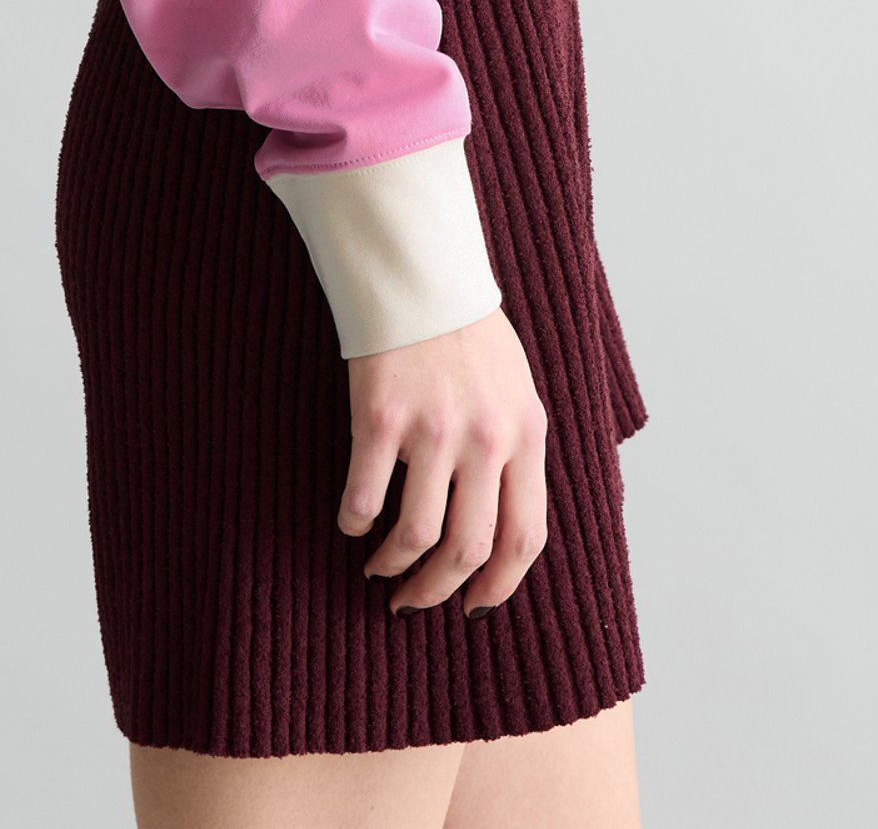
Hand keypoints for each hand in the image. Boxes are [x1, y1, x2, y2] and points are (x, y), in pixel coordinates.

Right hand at [337, 303, 548, 614]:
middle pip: (468, 548)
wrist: (420, 271)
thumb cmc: (467, 332)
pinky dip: (354, 521)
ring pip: (416, 535)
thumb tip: (503, 523)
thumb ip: (515, 450)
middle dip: (438, 591)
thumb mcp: (516, 389)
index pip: (524, 537)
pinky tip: (350, 521)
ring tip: (378, 567)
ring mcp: (433, 429)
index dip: (498, 586)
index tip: (473, 606)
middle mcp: (486, 438)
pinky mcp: (381, 417)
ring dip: (393, 565)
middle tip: (413, 601)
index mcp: (527, 434)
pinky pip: (365, 497)